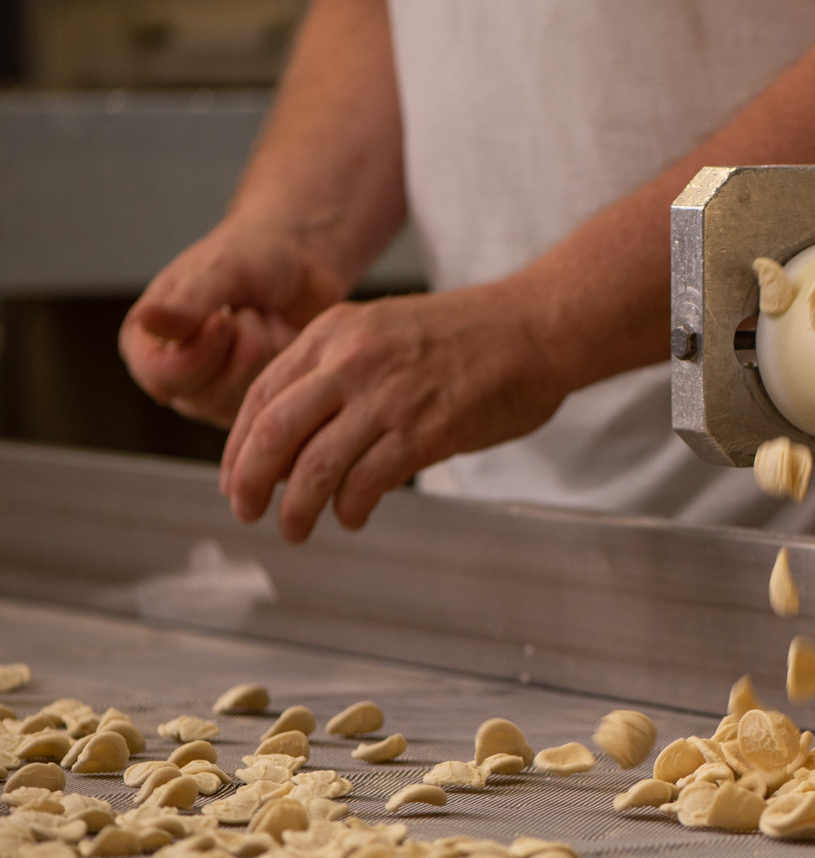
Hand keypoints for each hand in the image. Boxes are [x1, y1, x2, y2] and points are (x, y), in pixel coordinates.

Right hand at [120, 219, 343, 426]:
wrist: (302, 260)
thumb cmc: (251, 258)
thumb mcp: (220, 271)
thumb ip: (187, 302)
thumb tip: (146, 321)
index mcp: (146, 345)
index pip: (162, 376)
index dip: (199, 351)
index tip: (225, 316)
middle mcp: (176, 379)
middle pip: (209, 394)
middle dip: (242, 345)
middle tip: (247, 309)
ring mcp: (216, 397)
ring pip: (247, 396)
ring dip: (267, 348)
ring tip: (263, 316)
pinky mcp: (253, 403)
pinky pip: (277, 398)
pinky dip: (287, 359)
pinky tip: (280, 333)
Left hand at [219, 278, 572, 542]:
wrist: (536, 327)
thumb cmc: (469, 335)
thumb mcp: (384, 329)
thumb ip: (338, 370)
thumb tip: (296, 435)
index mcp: (335, 332)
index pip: (262, 396)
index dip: (237, 447)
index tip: (233, 480)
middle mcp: (351, 361)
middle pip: (273, 434)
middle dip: (249, 484)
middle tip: (247, 513)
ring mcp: (388, 396)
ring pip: (313, 468)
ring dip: (297, 510)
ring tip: (298, 530)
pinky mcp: (425, 431)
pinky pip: (366, 483)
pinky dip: (350, 509)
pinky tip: (352, 517)